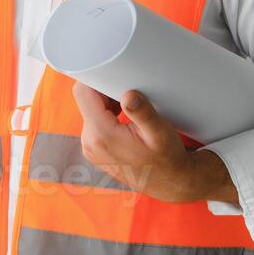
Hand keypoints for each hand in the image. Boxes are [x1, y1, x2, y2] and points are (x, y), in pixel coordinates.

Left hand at [72, 82, 236, 204]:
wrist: (171, 183)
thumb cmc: (168, 158)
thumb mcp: (160, 133)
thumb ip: (142, 112)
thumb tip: (128, 93)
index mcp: (101, 135)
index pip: (83, 93)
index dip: (94, 78)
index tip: (110, 71)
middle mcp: (89, 143)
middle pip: (86, 101)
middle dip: (104, 92)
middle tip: (127, 88)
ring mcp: (90, 149)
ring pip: (90, 112)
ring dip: (106, 105)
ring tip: (128, 106)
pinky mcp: (94, 152)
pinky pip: (94, 125)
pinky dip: (106, 117)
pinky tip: (124, 118)